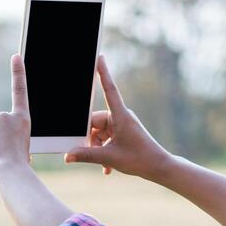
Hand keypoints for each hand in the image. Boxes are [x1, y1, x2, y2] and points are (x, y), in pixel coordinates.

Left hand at [0, 54, 31, 179]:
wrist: (9, 169)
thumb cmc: (21, 165)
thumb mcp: (24, 150)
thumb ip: (12, 142)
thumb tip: (3, 146)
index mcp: (22, 119)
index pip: (20, 90)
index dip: (18, 72)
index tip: (16, 56)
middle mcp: (5, 117)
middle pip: (1, 130)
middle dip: (3, 142)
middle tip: (9, 155)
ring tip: (2, 159)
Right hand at [65, 55, 171, 180]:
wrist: (158, 167)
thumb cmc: (139, 159)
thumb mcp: (109, 158)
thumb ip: (86, 155)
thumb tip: (67, 156)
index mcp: (120, 115)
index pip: (109, 89)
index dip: (103, 73)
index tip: (99, 57)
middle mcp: (120, 117)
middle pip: (94, 122)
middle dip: (90, 140)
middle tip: (92, 154)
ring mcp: (121, 125)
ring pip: (98, 133)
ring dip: (97, 149)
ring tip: (104, 165)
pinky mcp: (122, 133)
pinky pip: (105, 139)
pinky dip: (104, 152)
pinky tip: (107, 168)